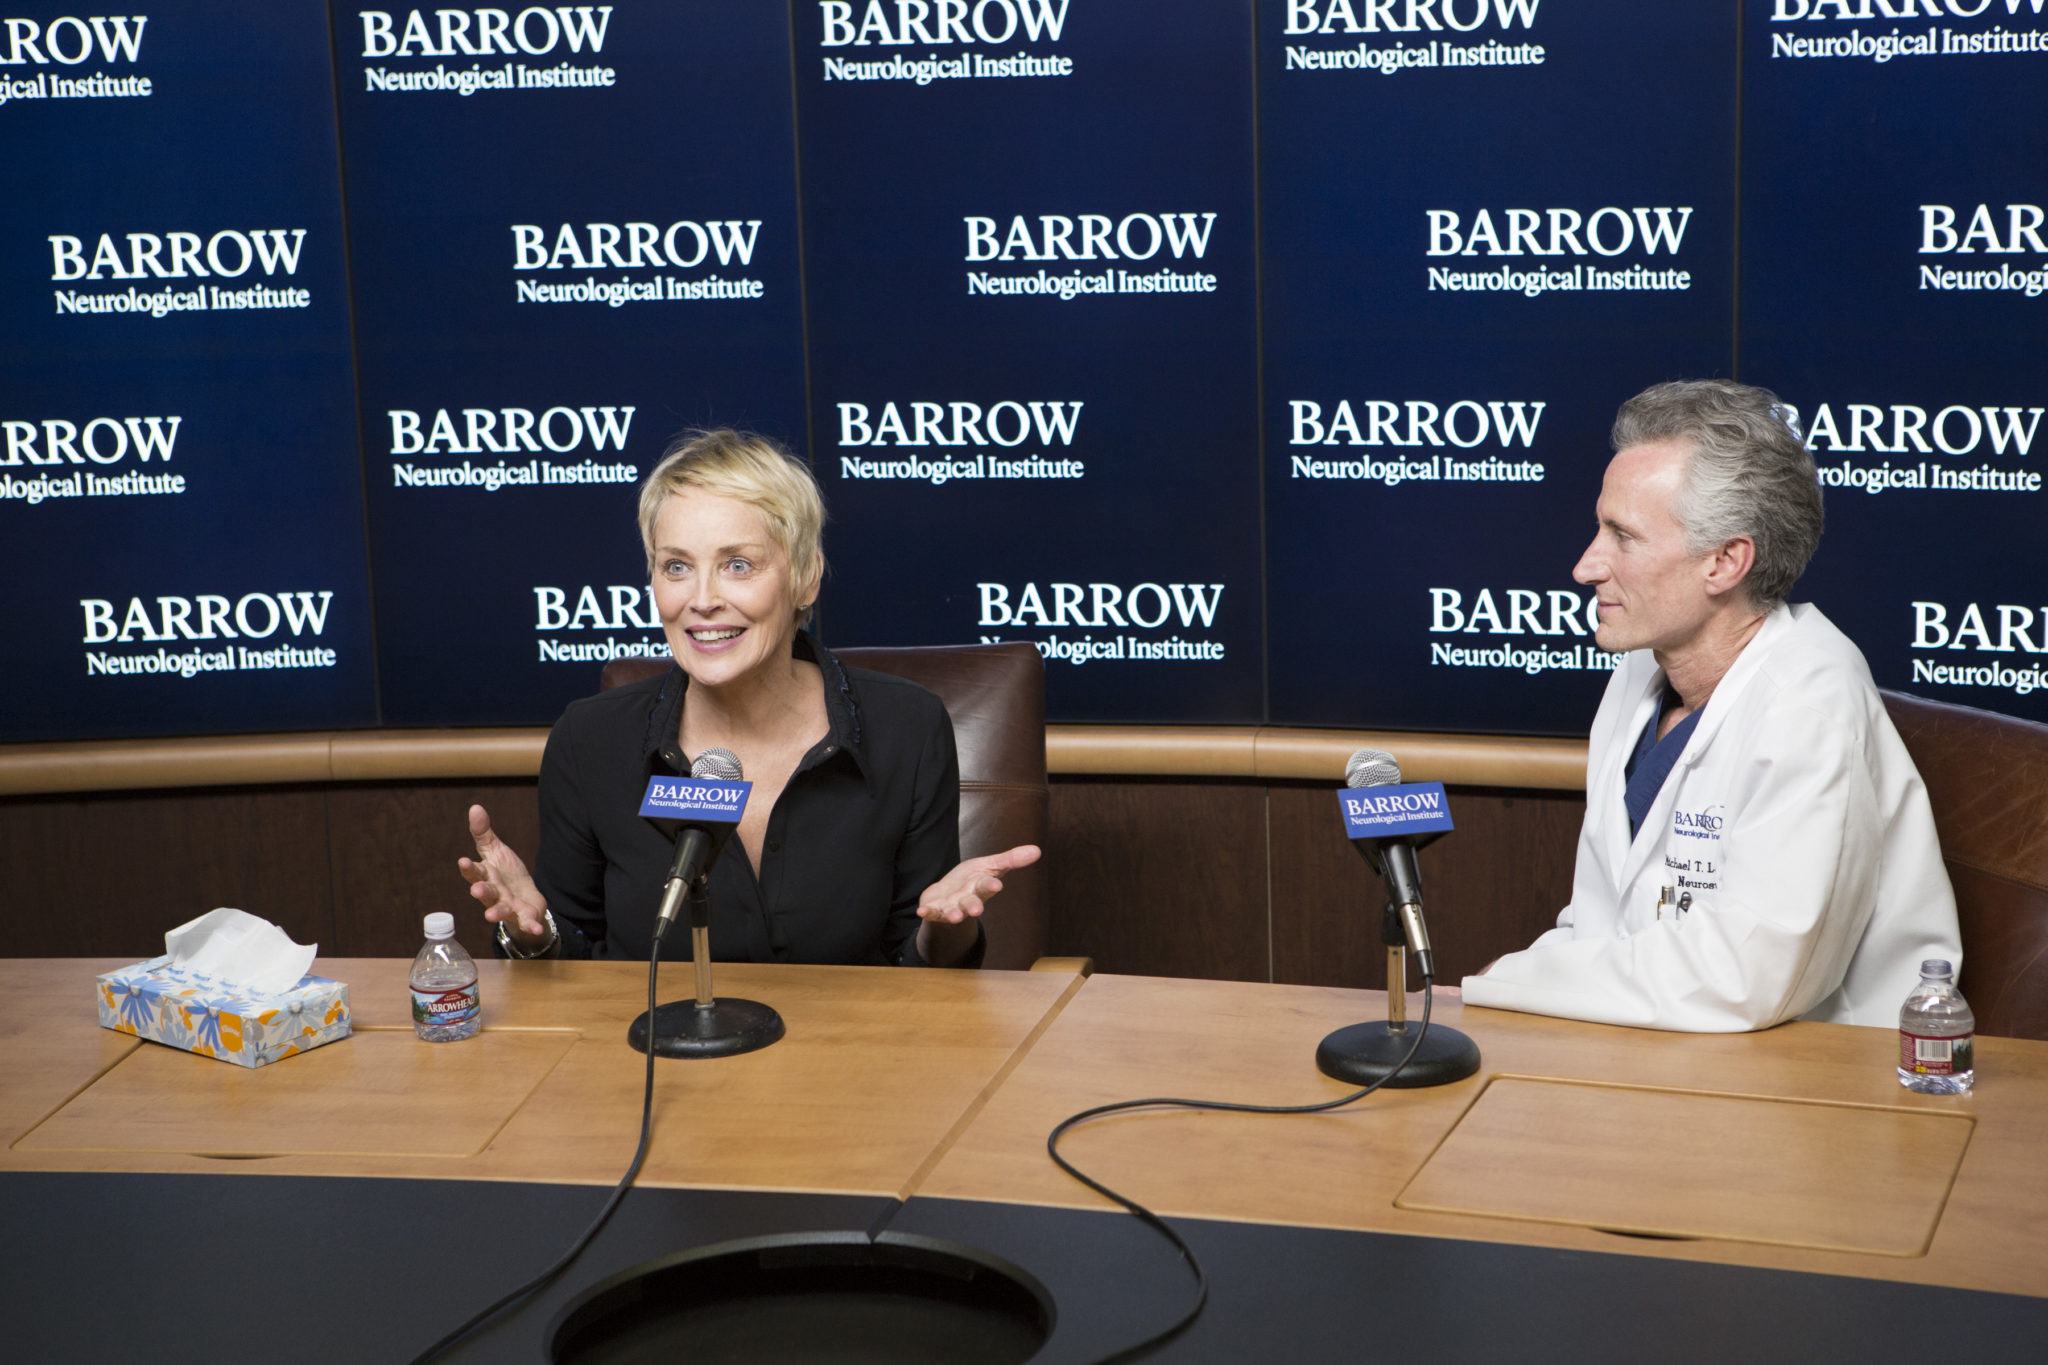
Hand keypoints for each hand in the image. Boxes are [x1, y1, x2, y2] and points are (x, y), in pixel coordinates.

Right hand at [458, 804, 549, 946]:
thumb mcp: (496, 851)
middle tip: (475, 890)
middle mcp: (494, 893)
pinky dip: (530, 926)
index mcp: (487, 876)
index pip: (475, 871)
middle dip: (481, 891)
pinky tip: (535, 928)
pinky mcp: (524, 916)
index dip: (469, 868)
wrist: (525, 898)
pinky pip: (527, 922)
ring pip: (500, 909)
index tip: (463, 861)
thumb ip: (484, 833)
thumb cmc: (505, 874)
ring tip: (490, 916)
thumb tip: (475, 807)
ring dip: (496, 912)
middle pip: (486, 892)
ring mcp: (508, 906)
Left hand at [916, 844, 1041, 926]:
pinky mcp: (935, 910)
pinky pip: (931, 912)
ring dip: (954, 914)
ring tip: (954, 916)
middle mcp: (967, 899)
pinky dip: (927, 913)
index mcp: (980, 887)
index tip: (996, 885)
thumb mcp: (989, 866)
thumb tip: (1037, 849)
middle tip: (977, 911)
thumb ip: (1011, 859)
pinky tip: (921, 911)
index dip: (990, 885)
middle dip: (974, 906)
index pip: (987, 886)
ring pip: (954, 912)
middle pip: (972, 903)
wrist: (948, 896)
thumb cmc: (971, 880)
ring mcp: (951, 907)